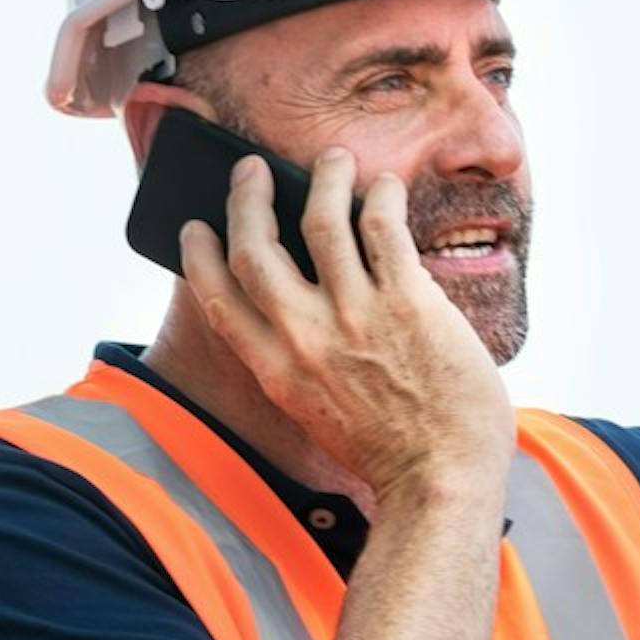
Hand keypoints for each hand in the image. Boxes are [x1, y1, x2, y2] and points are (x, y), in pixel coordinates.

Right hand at [178, 147, 513, 508]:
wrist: (442, 479)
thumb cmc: (390, 453)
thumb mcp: (317, 413)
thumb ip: (300, 364)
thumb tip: (301, 311)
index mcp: (275, 368)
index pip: (217, 295)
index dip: (199, 253)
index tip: (198, 227)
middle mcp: (306, 336)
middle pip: (256, 245)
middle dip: (248, 196)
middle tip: (253, 169)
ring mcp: (356, 315)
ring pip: (321, 218)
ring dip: (323, 177)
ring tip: (333, 159)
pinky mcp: (407, 301)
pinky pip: (383, 227)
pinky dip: (381, 195)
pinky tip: (386, 186)